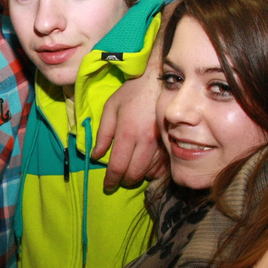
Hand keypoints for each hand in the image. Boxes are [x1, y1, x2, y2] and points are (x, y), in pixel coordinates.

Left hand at [92, 75, 164, 189]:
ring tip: (129, 172)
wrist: (160, 81)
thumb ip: (103, 134)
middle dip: (123, 181)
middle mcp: (145, 142)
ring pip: (148, 173)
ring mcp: (161, 144)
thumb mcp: (110, 108)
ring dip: (137, 177)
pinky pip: (162, 167)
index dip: (111, 180)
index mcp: (128, 133)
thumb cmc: (132, 93)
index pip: (117, 166)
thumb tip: (96, 156)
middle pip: (134, 174)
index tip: (107, 186)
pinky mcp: (170, 143)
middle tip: (117, 179)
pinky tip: (145, 167)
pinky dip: (152, 172)